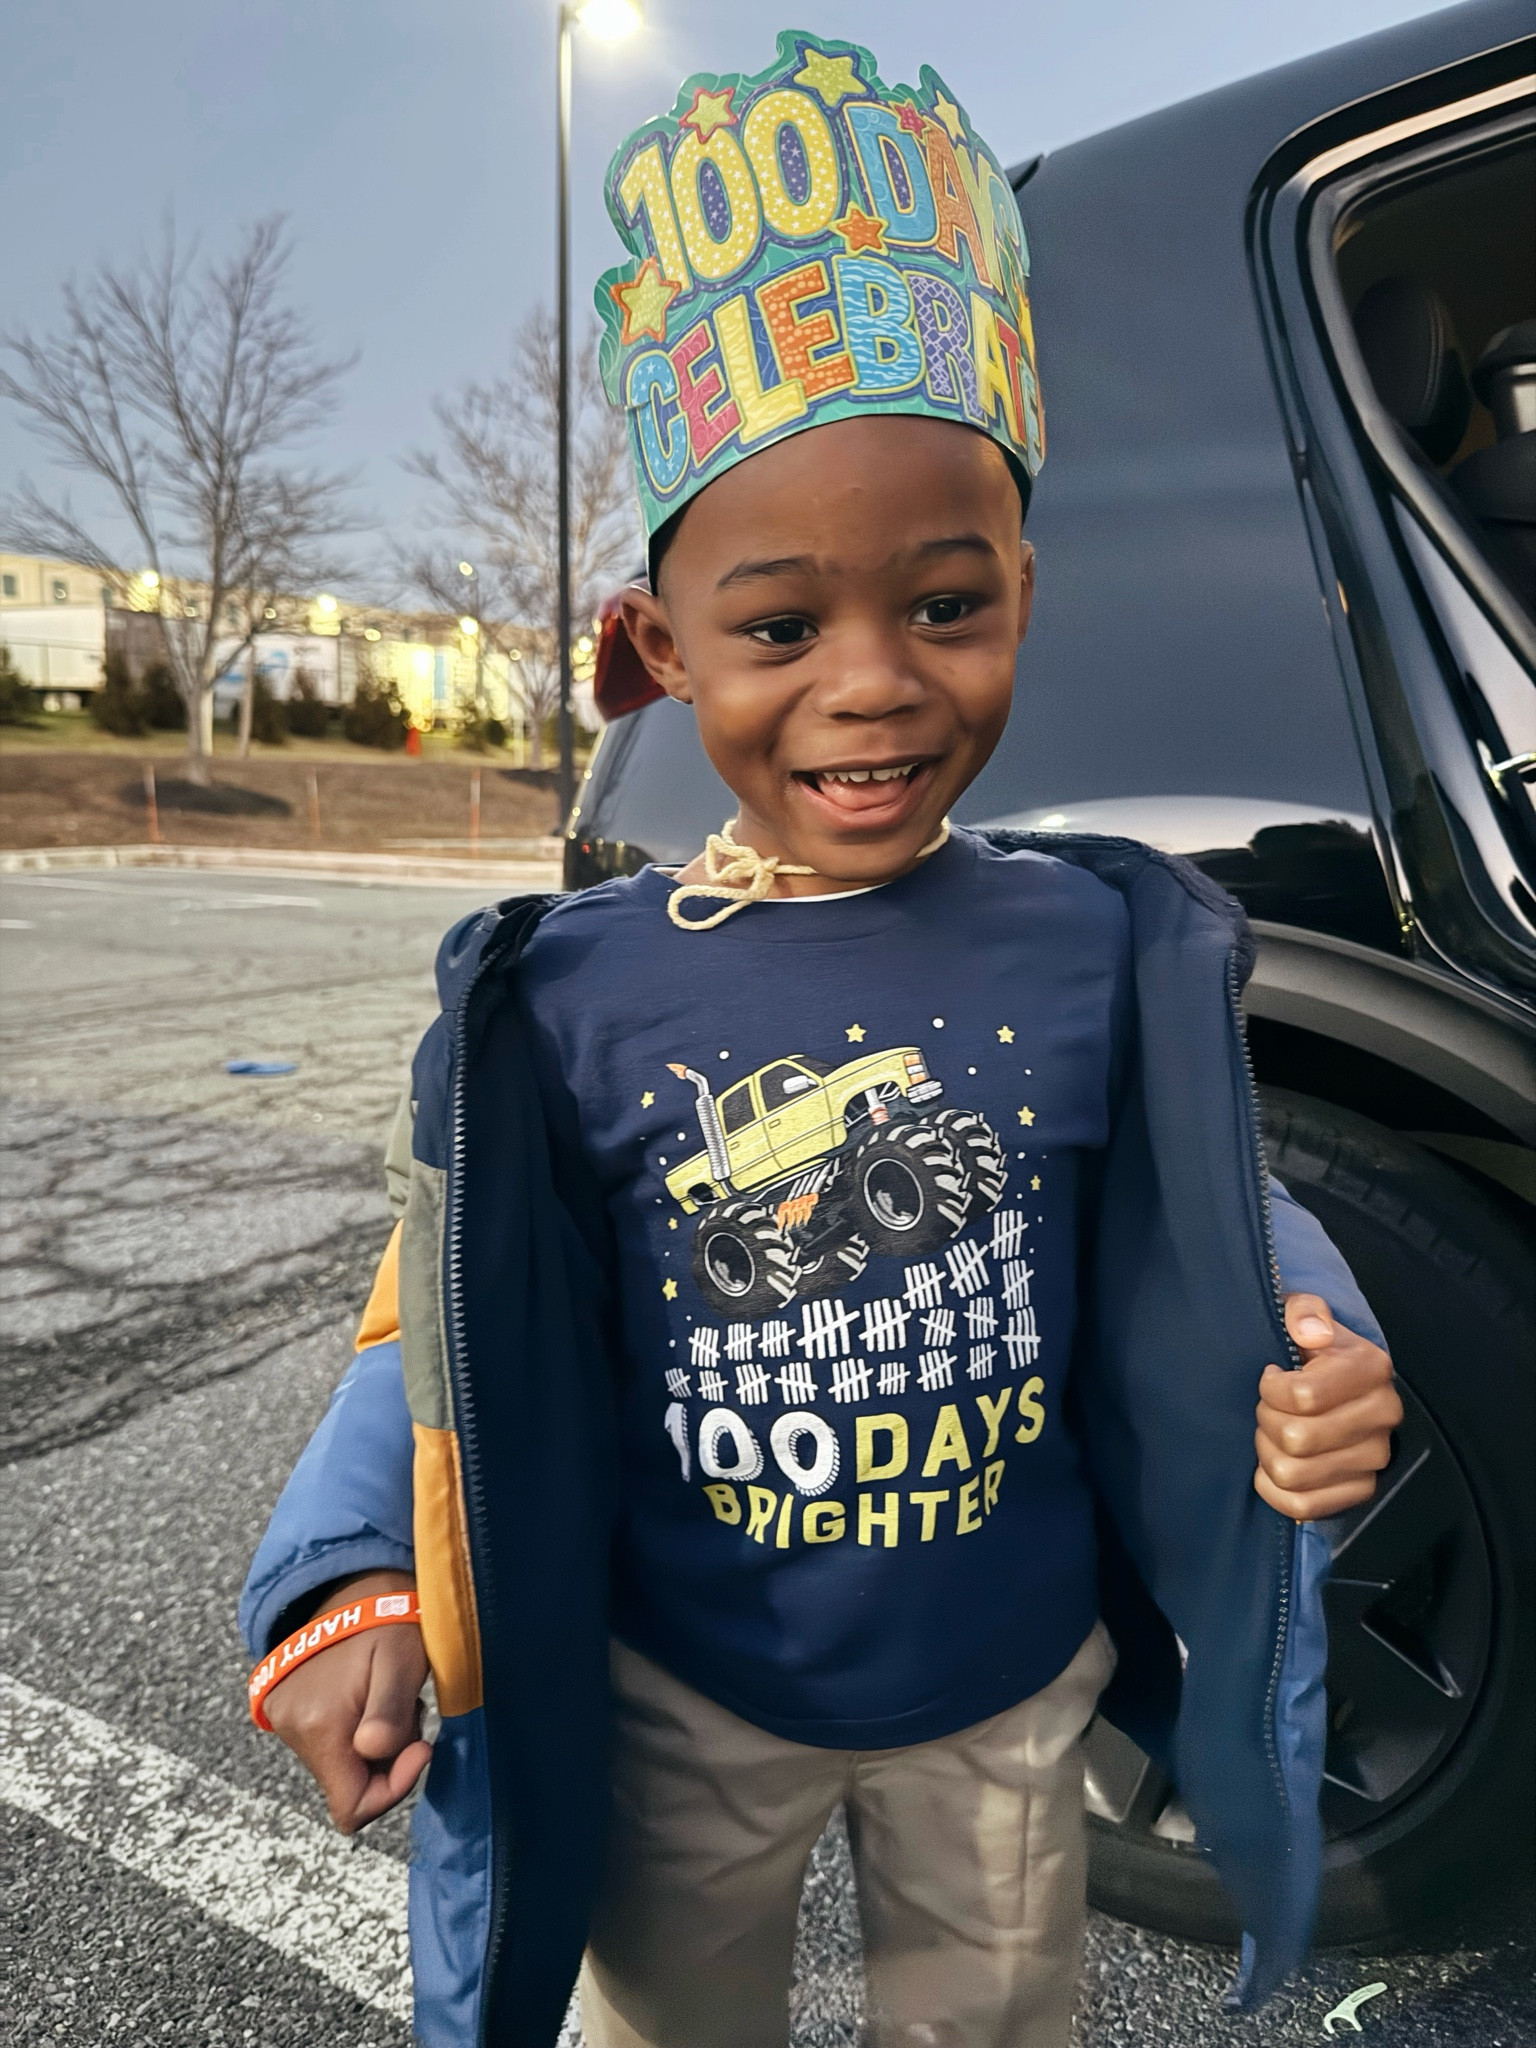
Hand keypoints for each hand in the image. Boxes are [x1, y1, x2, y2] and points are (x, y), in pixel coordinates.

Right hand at [262, 1570, 431, 1834]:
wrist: (352, 1580)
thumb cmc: (388, 1620)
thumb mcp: (402, 1661)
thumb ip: (389, 1712)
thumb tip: (374, 1752)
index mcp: (319, 1725)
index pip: (351, 1808)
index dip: (393, 1789)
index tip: (423, 1747)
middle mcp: (292, 1729)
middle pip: (349, 1785)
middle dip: (387, 1759)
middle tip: (408, 1711)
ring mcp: (284, 1719)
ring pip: (341, 1764)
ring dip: (374, 1742)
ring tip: (389, 1696)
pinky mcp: (286, 1707)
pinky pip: (328, 1742)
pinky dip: (356, 1728)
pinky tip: (370, 1693)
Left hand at [1254, 1295, 1402, 1520]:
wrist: (1328, 1379)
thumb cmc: (1308, 1347)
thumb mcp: (1302, 1314)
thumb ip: (1303, 1310)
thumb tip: (1310, 1332)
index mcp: (1371, 1368)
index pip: (1303, 1397)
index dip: (1271, 1389)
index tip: (1271, 1376)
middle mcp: (1383, 1415)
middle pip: (1296, 1439)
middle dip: (1267, 1420)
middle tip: (1268, 1407)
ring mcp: (1375, 1457)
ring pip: (1293, 1474)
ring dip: (1268, 1453)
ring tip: (1274, 1432)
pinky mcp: (1361, 1489)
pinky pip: (1302, 1506)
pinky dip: (1274, 1489)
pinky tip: (1273, 1464)